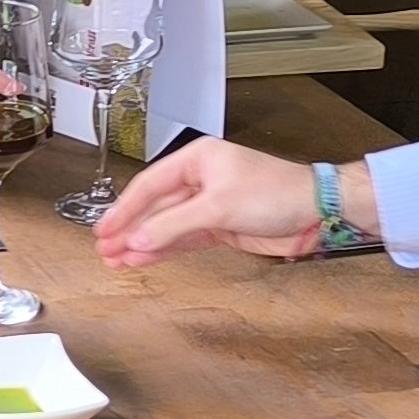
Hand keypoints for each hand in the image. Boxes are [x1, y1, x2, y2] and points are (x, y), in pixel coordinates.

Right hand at [93, 137, 322, 266]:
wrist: (314, 212)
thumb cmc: (276, 192)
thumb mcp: (218, 207)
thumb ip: (173, 225)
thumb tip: (137, 240)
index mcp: (197, 159)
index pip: (150, 185)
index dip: (124, 209)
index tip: (104, 229)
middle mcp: (201, 179)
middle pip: (155, 206)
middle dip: (130, 228)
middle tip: (104, 248)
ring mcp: (209, 204)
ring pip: (167, 225)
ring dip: (143, 242)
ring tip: (116, 259)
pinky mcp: (220, 226)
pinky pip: (183, 238)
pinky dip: (164, 249)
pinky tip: (143, 258)